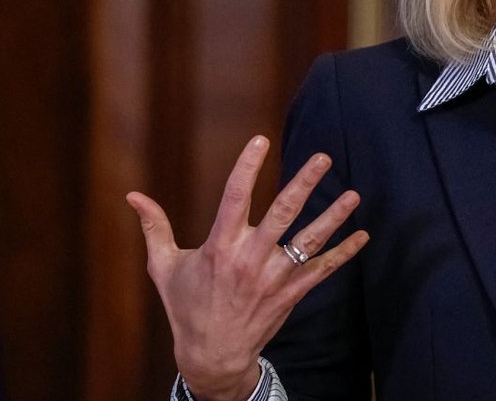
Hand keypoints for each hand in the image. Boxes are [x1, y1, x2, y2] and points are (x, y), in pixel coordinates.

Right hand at [127, 135, 368, 400]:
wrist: (211, 356)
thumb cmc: (185, 307)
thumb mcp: (164, 268)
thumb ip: (154, 227)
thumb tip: (133, 195)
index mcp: (219, 247)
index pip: (234, 197)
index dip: (247, 167)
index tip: (260, 140)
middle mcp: (249, 259)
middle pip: (282, 214)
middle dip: (304, 184)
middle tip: (323, 158)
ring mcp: (273, 278)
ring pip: (308, 242)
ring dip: (332, 217)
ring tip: (353, 194)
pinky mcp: (290, 294)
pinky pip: (321, 271)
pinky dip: (343, 254)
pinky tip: (362, 236)